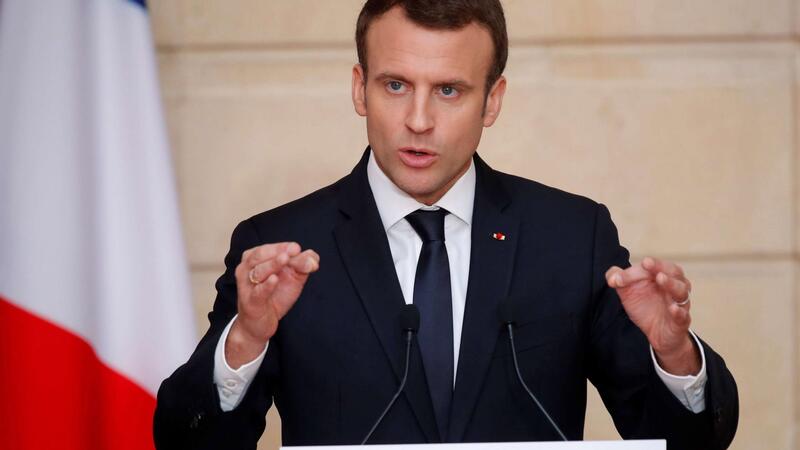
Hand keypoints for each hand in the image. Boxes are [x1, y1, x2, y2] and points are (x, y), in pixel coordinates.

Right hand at [226, 242, 319, 368]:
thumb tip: (313, 258)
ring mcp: (247, 286)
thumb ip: (303, 264)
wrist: (260, 324)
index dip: (283, 246)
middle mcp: (247, 269)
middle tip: (294, 250)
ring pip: (258, 271)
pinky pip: (258, 292)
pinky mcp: (251, 302)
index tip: (297, 248)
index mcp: (255, 259)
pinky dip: (266, 285)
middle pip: (260, 255)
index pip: (269, 248)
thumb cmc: (274, 296)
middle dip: (278, 251)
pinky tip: (274, 279)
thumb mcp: (292, 278)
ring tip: (285, 259)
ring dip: (273, 264)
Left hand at [605, 257, 699, 374]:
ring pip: (681, 291)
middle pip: (672, 271)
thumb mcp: (628, 292)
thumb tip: (612, 278)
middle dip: (659, 266)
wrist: (657, 333)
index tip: (618, 279)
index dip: (633, 271)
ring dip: (671, 284)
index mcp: (662, 275)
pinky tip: (673, 308)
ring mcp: (680, 303)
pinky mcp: (681, 321)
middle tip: (647, 263)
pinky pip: (683, 315)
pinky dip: (679, 312)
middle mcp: (674, 286)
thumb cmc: (646, 306)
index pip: (650, 267)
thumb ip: (618, 279)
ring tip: (660, 278)